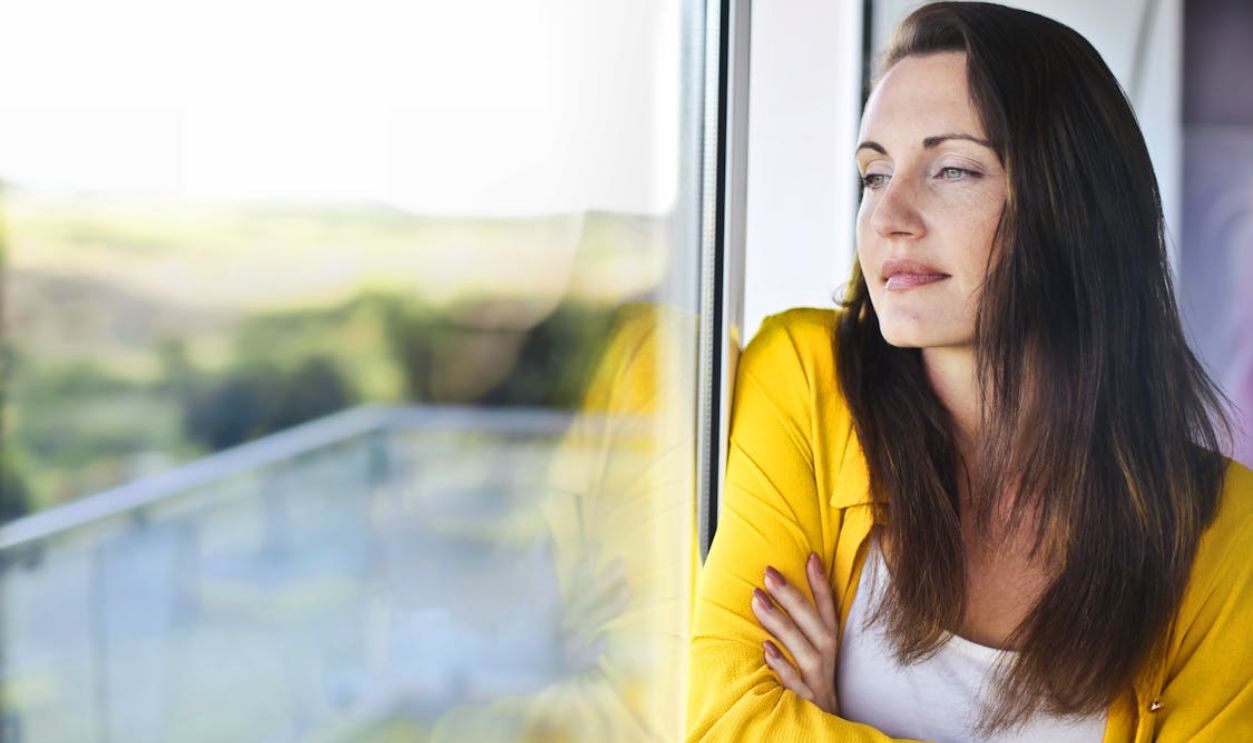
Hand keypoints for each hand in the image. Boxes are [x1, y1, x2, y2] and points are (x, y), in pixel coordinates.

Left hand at [751, 552, 839, 714]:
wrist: (824, 726)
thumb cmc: (811, 681)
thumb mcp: (811, 651)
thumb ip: (799, 625)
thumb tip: (774, 590)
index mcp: (827, 642)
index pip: (828, 609)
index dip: (821, 583)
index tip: (811, 556)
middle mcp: (826, 658)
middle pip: (814, 623)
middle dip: (792, 596)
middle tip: (768, 572)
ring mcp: (818, 680)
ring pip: (805, 649)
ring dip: (781, 623)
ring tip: (757, 600)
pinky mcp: (808, 701)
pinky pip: (795, 683)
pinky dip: (782, 666)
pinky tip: (765, 649)